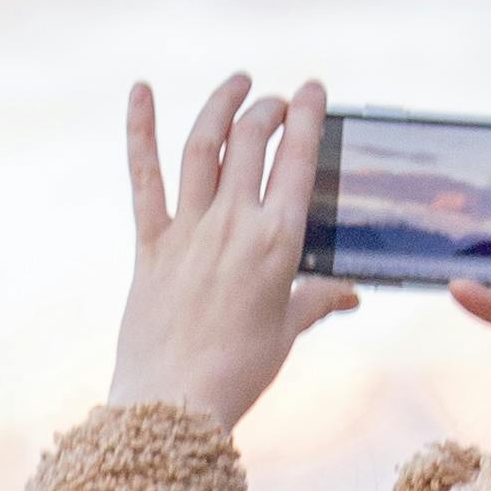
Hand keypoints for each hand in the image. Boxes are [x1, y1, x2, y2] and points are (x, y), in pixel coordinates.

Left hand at [110, 74, 359, 433]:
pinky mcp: (151, 245)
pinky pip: (144, 177)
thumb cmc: (238, 374)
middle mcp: (234, 225)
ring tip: (237, 84)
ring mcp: (189, 231)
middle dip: (268, 109)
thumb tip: (350, 295)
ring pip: (205, 144)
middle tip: (274, 103)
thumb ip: (316, 301)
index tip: (312, 91)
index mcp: (279, 243)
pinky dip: (140, 130)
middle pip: (252, 139)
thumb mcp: (286, 333)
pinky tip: (140, 89)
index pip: (298, 159)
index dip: (307, 115)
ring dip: (221, 104)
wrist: (175, 405)